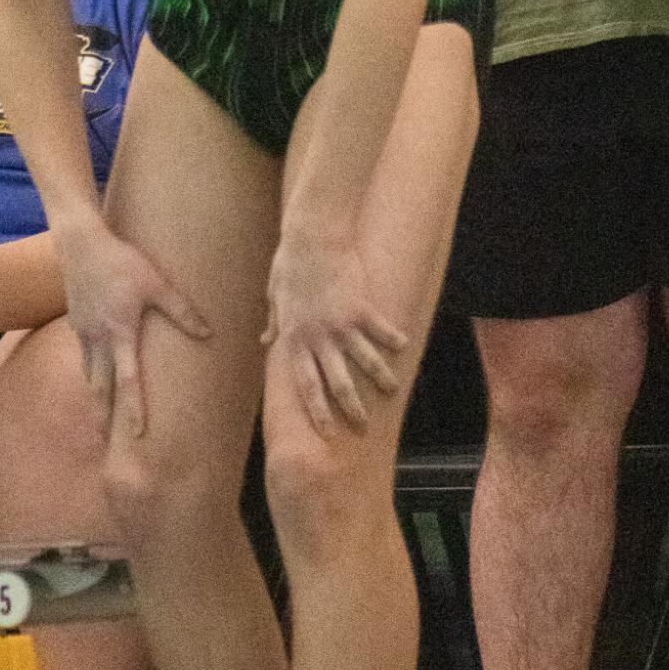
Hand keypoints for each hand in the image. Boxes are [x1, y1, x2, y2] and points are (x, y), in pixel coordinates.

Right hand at [61, 221, 210, 439]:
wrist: (80, 242)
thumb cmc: (122, 260)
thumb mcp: (156, 282)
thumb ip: (181, 310)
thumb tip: (209, 334)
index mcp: (119, 334)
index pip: (128, 381)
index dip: (132, 410)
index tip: (135, 437)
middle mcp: (98, 340)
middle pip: (100, 390)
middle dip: (103, 419)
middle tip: (107, 447)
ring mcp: (84, 333)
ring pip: (89, 377)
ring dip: (95, 401)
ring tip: (100, 424)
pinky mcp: (77, 323)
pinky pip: (85, 358)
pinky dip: (90, 376)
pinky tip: (96, 382)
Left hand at [262, 226, 407, 437]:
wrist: (313, 237)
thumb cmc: (290, 264)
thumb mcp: (275, 295)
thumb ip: (274, 322)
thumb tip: (265, 341)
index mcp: (295, 337)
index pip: (306, 385)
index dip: (317, 411)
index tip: (326, 433)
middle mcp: (318, 337)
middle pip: (337, 382)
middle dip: (351, 408)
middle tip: (362, 427)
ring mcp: (341, 323)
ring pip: (364, 361)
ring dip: (379, 379)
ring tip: (391, 391)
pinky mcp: (361, 306)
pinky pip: (380, 329)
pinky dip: (392, 339)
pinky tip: (403, 346)